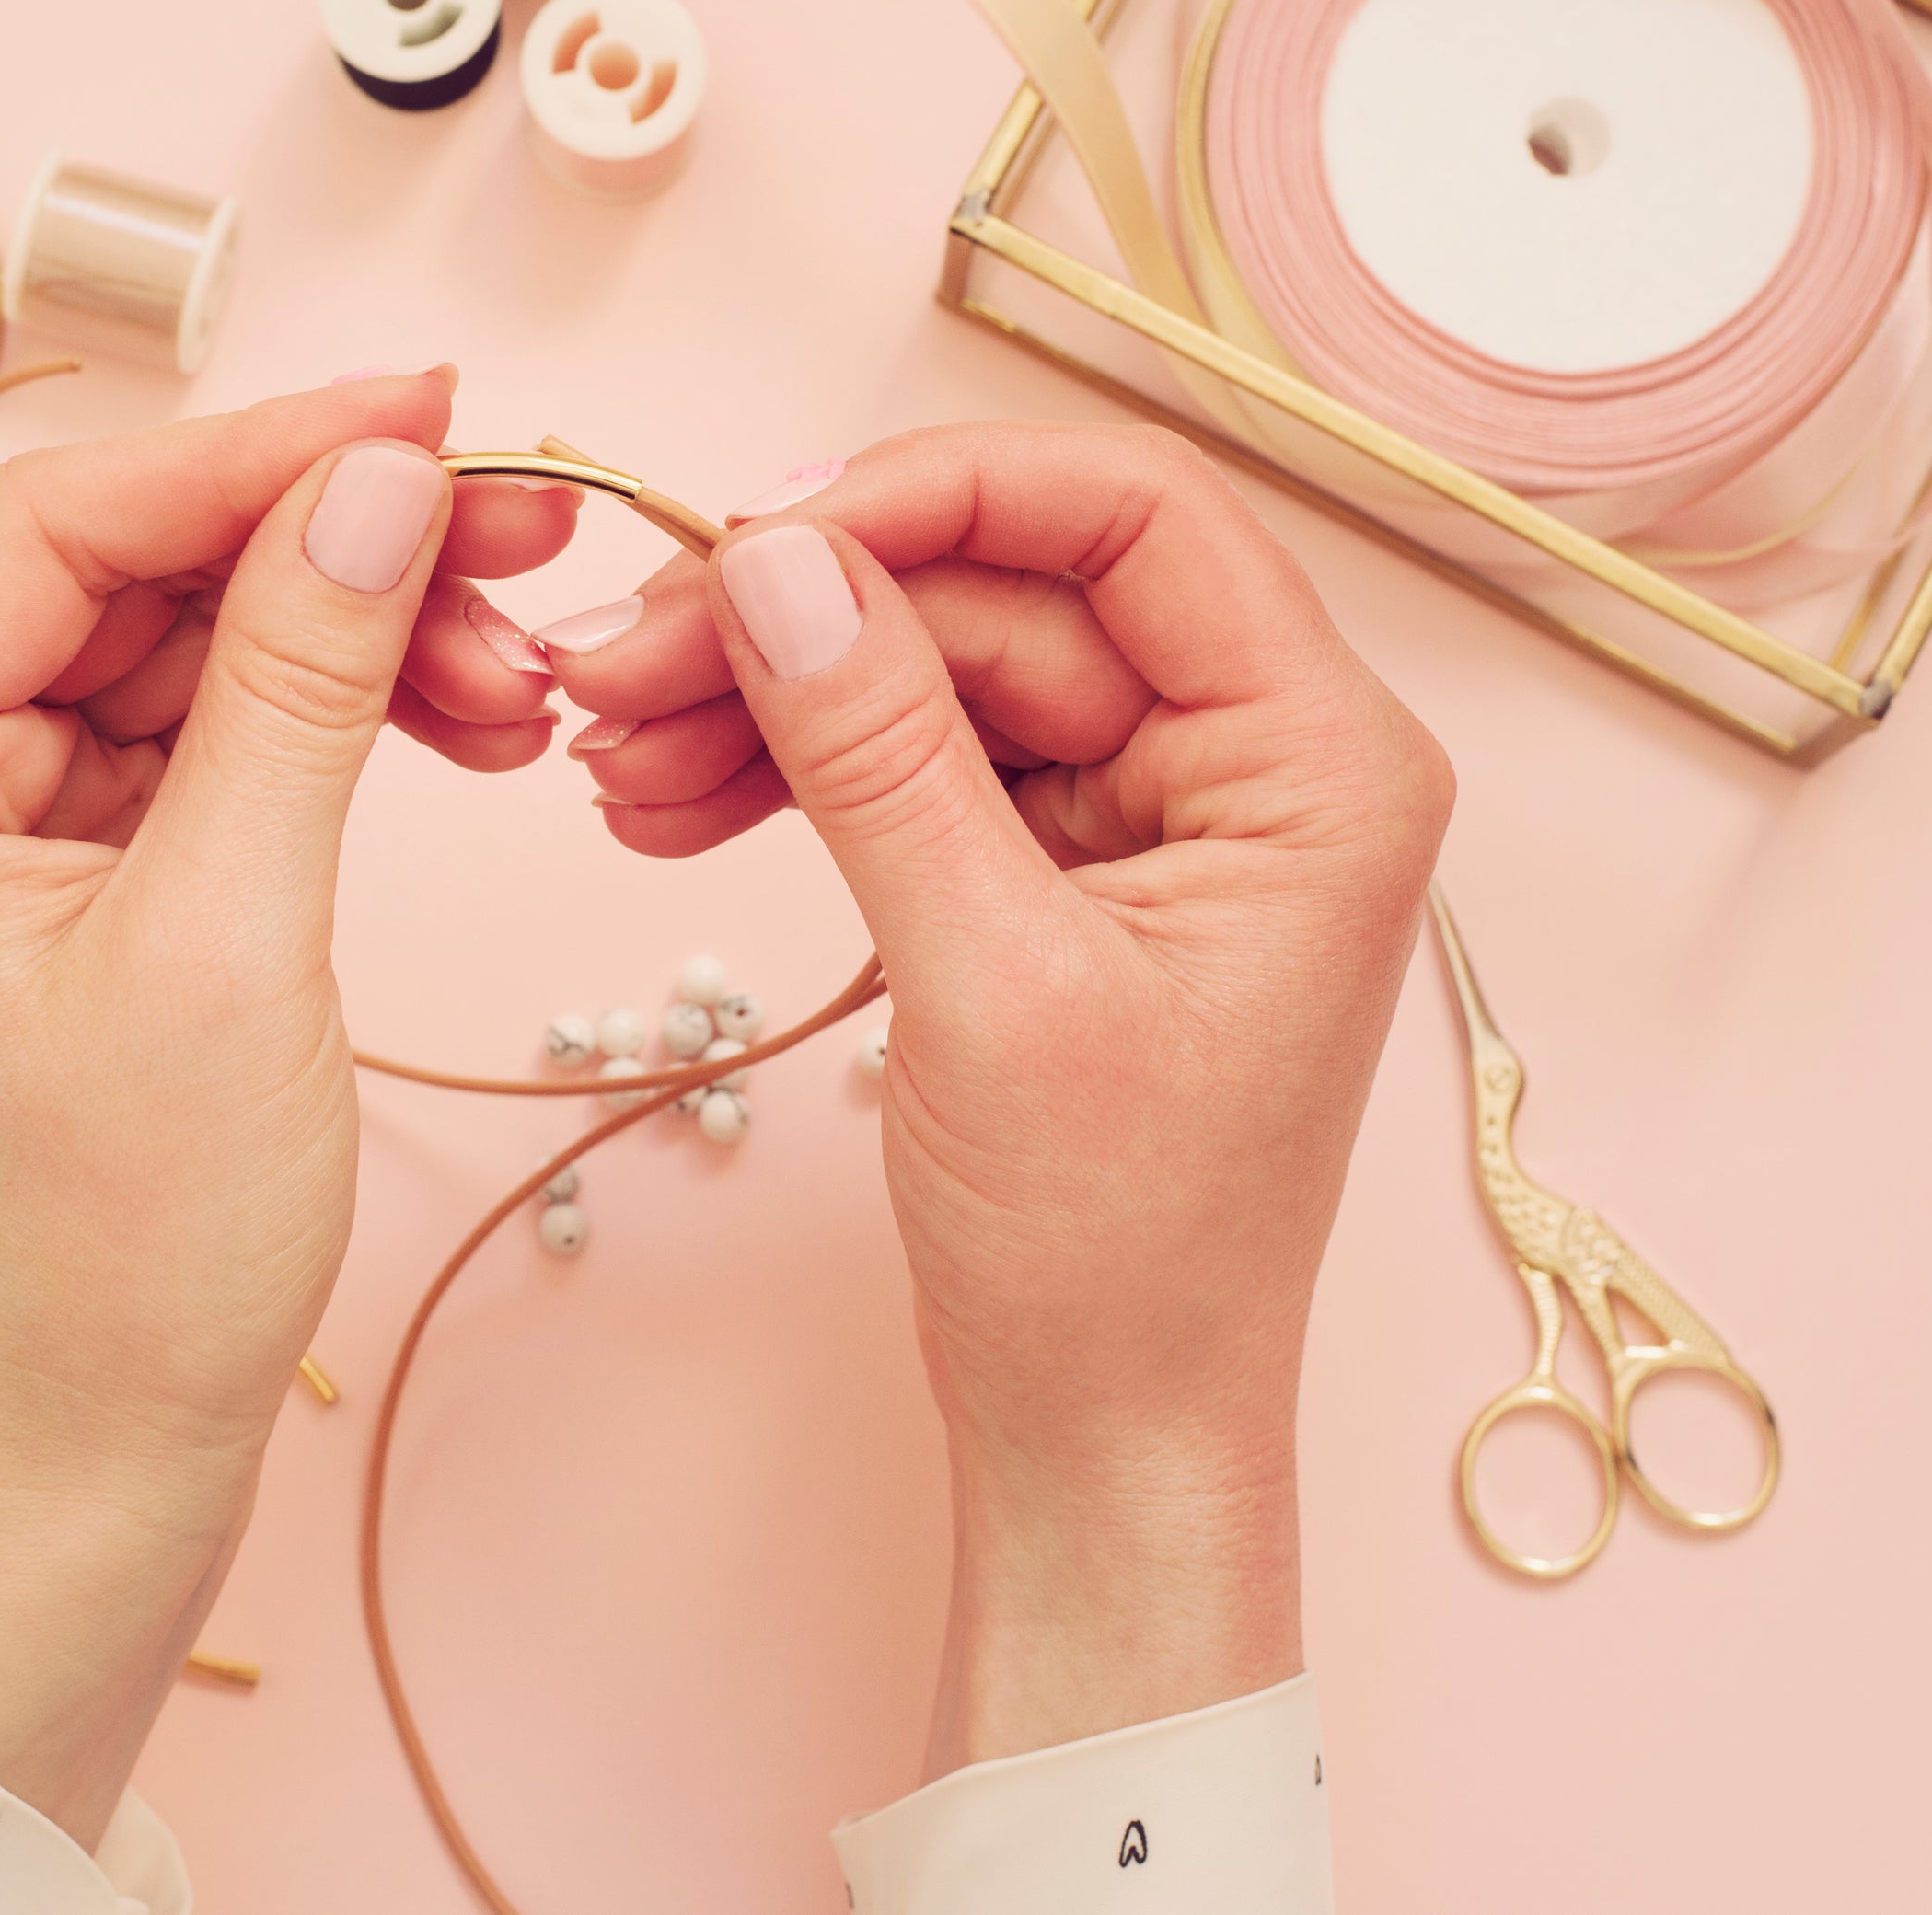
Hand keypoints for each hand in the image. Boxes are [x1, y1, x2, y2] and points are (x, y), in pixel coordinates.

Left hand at [0, 369, 576, 1845]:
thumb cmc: (129, 1243)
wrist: (112, 1448)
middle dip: (335, 544)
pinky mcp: (85, 867)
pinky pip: (221, 727)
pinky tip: (470, 725)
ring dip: (366, 633)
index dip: (256, 451)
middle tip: (523, 527)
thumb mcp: (230, 937)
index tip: (437, 413)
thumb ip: (300, 683)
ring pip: (196, 638)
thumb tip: (384, 478)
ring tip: (522, 682)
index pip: (58, 528)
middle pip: (134, 566)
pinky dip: (347, 714)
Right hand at [535, 424, 1450, 1774]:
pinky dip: (795, 769)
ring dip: (771, 695)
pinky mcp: (1067, 868)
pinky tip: (669, 799)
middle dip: (805, 615)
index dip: (937, 491)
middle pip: (1007, 593)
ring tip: (613, 753)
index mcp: (1319, 762)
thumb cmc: (1114, 1256)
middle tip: (624, 663)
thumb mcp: (987, 987)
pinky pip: (920, 759)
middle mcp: (1256, 758)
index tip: (758, 530)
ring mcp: (1156, 811)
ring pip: (941, 670)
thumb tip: (771, 560)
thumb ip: (882, 755)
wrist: (1100, 1440)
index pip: (1135, 519)